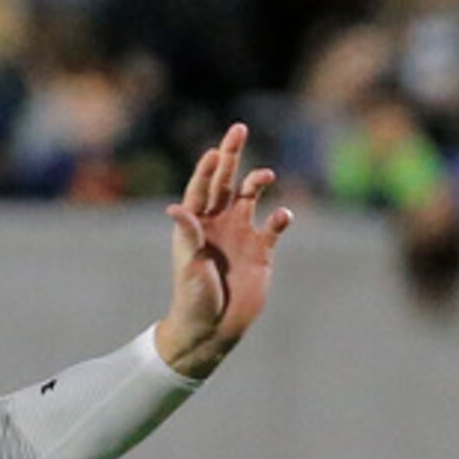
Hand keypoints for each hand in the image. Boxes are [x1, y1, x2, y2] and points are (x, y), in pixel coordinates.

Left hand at [154, 123, 293, 378]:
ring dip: (256, 182)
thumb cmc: (193, 298)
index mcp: (196, 225)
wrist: (213, 329)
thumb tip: (175, 208)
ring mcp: (241, 234)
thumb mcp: (189, 266)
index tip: (214, 151)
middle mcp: (218, 223)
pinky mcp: (262, 251)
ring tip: (265, 176)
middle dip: (231, 156)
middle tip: (238, 129)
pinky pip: (273, 227)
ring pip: (250, 197)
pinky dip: (280, 218)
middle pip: (226, 181)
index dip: (207, 168)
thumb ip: (188, 236)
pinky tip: (283, 217)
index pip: (201, 188)